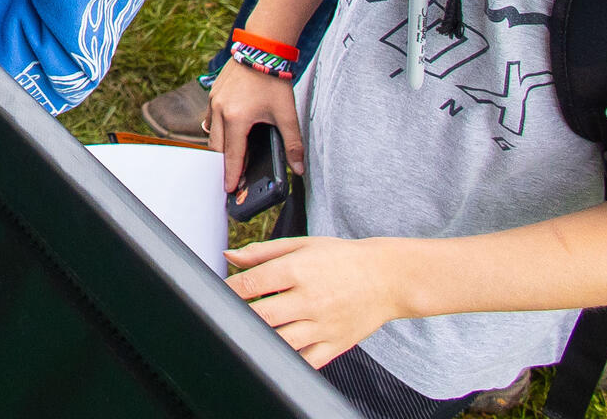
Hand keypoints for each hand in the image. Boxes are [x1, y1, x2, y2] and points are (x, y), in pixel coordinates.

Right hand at [205, 59, 305, 189]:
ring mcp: (214, 100)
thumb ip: (293, 144)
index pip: (233, 156)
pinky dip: (219, 130)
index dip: (232, 175)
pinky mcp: (214, 93)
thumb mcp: (286, 114)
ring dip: (221, 146)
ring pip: (213, 133)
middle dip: (224, 164)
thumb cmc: (273, 79)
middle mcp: (220, 110)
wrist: (262, 48)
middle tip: (232, 177)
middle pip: (218, 147)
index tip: (229, 190)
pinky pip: (211, 118)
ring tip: (233, 157)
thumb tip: (299, 169)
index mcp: (237, 118)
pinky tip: (230, 132)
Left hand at [226, 234, 414, 367]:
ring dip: (261, 338)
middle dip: (240, 316)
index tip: (218, 293)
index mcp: (298, 270)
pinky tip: (275, 352)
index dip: (229, 289)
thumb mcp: (302, 245)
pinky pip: (306, 361)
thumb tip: (228, 255)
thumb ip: (262, 252)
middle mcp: (310, 299)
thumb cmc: (341, 259)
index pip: (252, 282)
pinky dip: (287, 360)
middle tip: (228, 316)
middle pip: (263, 314)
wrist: (387, 277)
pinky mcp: (335, 344)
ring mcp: (323, 325)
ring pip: (281, 341)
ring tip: (248, 333)